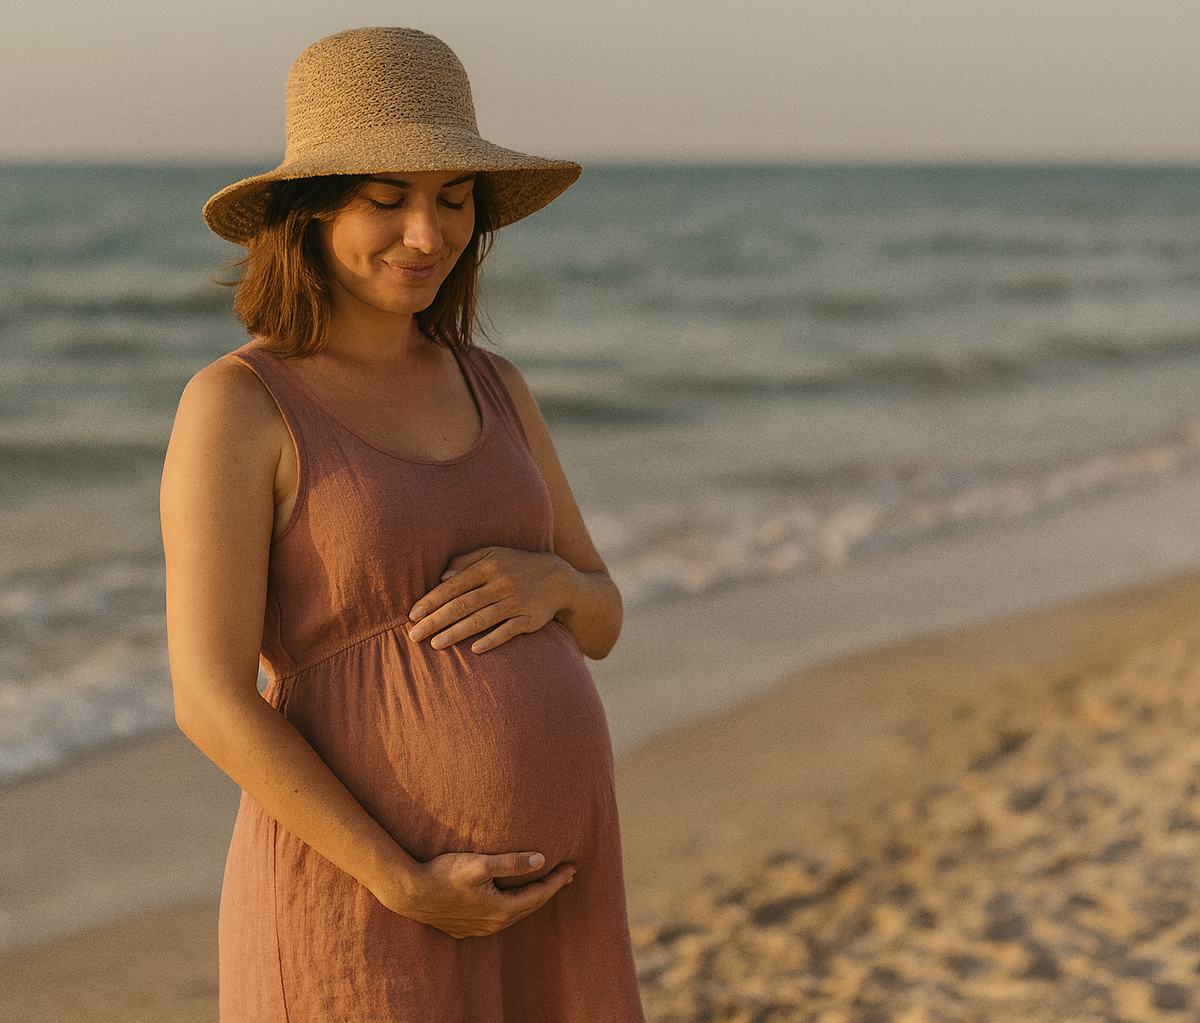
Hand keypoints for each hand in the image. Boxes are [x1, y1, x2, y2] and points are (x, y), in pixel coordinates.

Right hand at [376, 849, 577, 938]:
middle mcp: (493, 924)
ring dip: (531, 899)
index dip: (557, 880)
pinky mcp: (466, 928)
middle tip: (566, 875)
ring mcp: (479, 929)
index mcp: (501, 909)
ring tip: (543, 885)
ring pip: (514, 913)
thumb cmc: (443, 874)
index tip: (573, 868)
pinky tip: (510, 900)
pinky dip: (512, 906)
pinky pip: (498, 918)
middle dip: (549, 889)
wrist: (409, 893)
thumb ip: (511, 862)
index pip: (539, 894)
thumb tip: (541, 860)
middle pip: (530, 906)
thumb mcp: (479, 863)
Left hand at [406, 546, 571, 653]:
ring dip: (457, 633)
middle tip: (414, 635)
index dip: (432, 601)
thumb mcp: (493, 555)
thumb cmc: (516, 565)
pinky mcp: (530, 619)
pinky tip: (474, 650)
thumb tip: (441, 578)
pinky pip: (508, 631)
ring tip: (435, 644)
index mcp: (489, 567)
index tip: (413, 615)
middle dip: (437, 620)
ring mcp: (517, 602)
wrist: (558, 578)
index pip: (454, 586)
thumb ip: (466, 562)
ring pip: (482, 619)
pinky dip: (492, 640)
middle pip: (463, 605)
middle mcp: (502, 584)